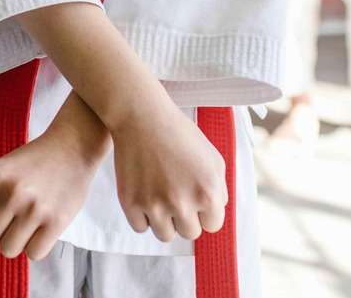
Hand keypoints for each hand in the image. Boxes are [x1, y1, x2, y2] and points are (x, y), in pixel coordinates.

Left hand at [0, 93, 108, 260]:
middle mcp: (9, 191)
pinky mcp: (55, 221)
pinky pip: (33, 254)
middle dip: (0, 231)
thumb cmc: (37, 160)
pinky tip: (43, 227)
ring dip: (18, 241)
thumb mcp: (3, 169)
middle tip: (17, 217)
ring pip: (8, 249)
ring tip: (30, 223)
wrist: (72, 145)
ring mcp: (33, 207)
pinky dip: (37, 246)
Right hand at [111, 99, 227, 243]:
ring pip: (165, 235)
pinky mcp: (131, 204)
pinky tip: (145, 192)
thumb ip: (219, 189)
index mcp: (208, 192)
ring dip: (164, 219)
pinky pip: (141, 227)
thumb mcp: (212, 156)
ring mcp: (155, 205)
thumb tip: (215, 213)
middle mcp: (182, 203)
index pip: (213, 225)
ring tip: (161, 193)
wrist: (142, 116)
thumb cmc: (179, 133)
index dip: (205, 211)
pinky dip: (143, 215)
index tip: (195, 196)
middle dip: (185, 216)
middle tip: (176, 192)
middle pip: (189, 233)